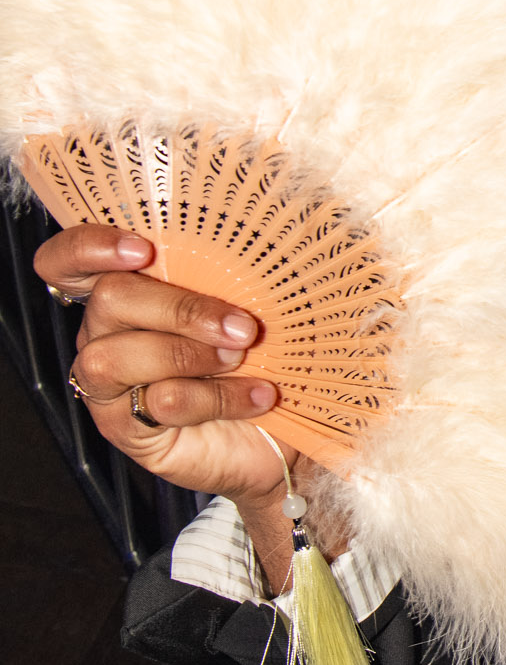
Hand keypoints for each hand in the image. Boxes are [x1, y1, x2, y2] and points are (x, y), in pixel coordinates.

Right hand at [35, 225, 297, 576]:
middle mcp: (104, 333)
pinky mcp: (126, 428)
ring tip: (241, 359)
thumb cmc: (262, 352)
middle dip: (182, 308)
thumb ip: (230, 270)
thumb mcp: (248, 301)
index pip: (67, 261)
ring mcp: (107, 384)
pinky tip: (258, 395)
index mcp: (126, 289)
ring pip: (115, 356)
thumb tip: (259, 235)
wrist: (280, 429)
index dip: (89, 247)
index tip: (142, 249)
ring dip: (189, 354)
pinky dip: (218, 397)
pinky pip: (159, 402)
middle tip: (241, 326)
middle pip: (110, 299)